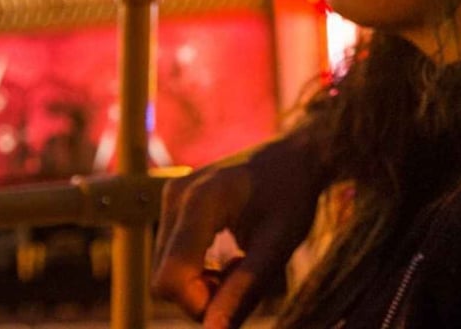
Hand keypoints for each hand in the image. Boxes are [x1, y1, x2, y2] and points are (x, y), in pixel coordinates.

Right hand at [152, 131, 327, 328]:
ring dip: (200, 284)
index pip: (170, 279)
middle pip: (164, 280)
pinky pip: (170, 258)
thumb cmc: (294, 195)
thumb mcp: (278, 245)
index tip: (237, 299)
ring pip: (166, 272)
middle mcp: (176, 195)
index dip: (199, 305)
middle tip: (245, 279)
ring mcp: (170, 196)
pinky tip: (228, 258)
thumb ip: (244, 289)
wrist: (295, 154)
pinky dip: (196, 271)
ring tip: (240, 266)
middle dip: (202, 296)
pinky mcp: (172, 203)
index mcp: (201, 201)